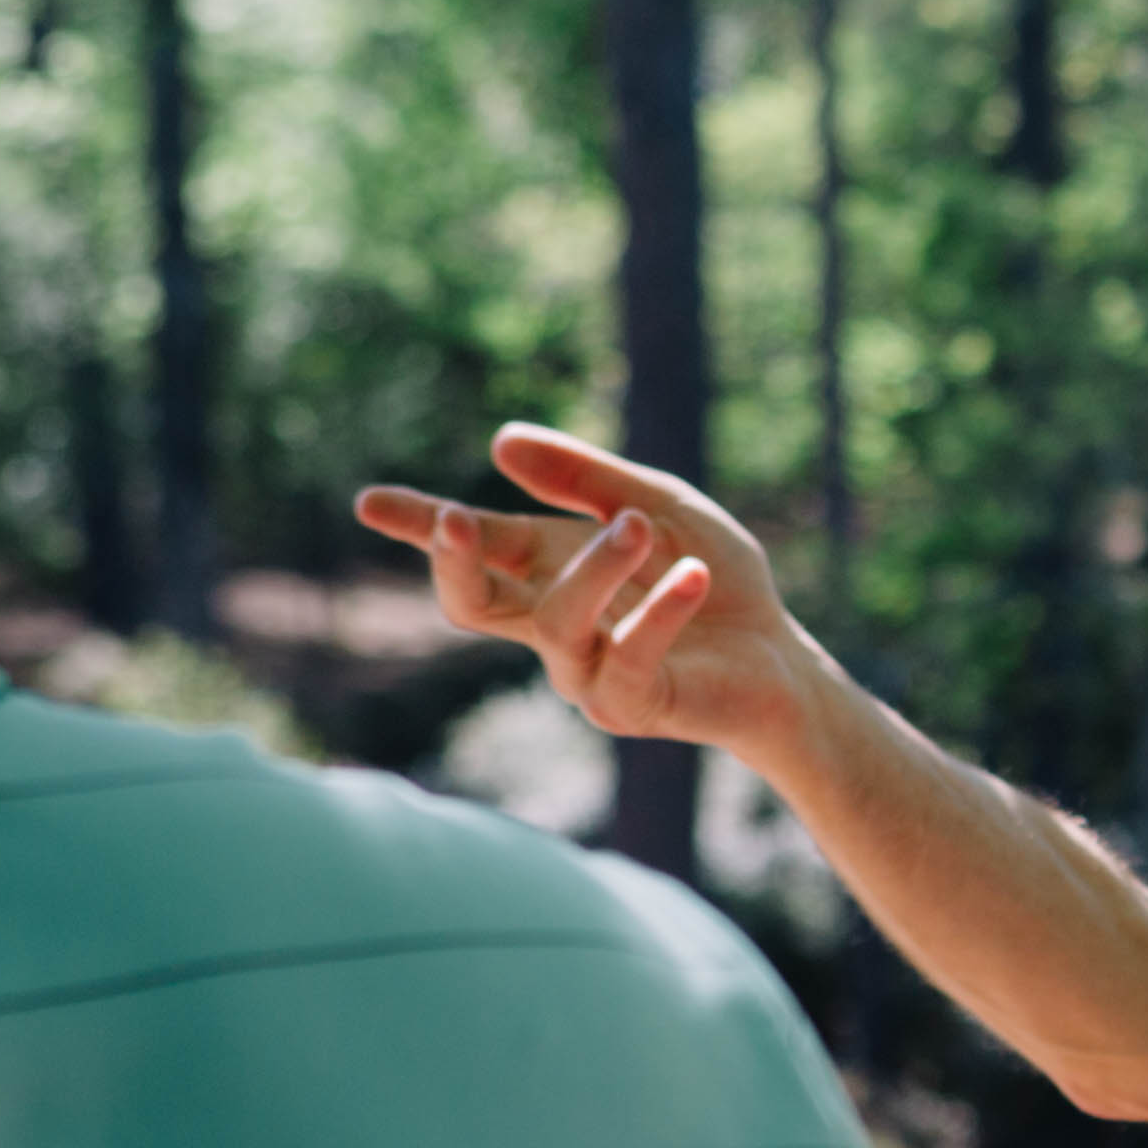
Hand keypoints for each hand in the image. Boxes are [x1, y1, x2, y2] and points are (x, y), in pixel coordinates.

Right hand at [351, 423, 825, 766]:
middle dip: (453, 562)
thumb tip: (498, 441)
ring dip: (594, 568)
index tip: (369, 502)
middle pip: (470, 604)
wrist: (778, 657)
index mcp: (547, 570)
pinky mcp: (629, 706)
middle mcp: (551, 624)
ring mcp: (583, 671)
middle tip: (457, 518)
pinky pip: (625, 659)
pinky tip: (693, 575)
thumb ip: (587, 478)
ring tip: (637, 525)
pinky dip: (658, 613)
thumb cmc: (712, 579)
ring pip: (554, 623)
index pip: (473, 547)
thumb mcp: (659, 505)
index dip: (420, 526)